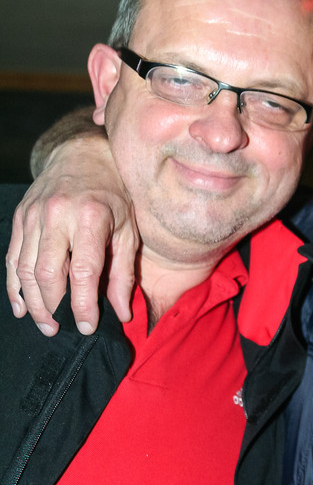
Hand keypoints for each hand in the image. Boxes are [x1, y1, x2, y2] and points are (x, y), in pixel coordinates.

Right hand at [6, 135, 138, 334]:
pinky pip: (12, 258)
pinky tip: (23, 307)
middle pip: (47, 273)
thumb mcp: (129, 230)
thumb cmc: (113, 195)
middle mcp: (58, 215)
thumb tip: (122, 313)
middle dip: (52, 308)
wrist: (82, 154)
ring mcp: (34, 215)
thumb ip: (124, 273)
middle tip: (61, 330)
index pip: (83, 271)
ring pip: (25, 269)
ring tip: (46, 324)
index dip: (83, 304)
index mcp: (91, 217)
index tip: (88, 327)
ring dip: (33, 302)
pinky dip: (15, 286)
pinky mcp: (20, 217)